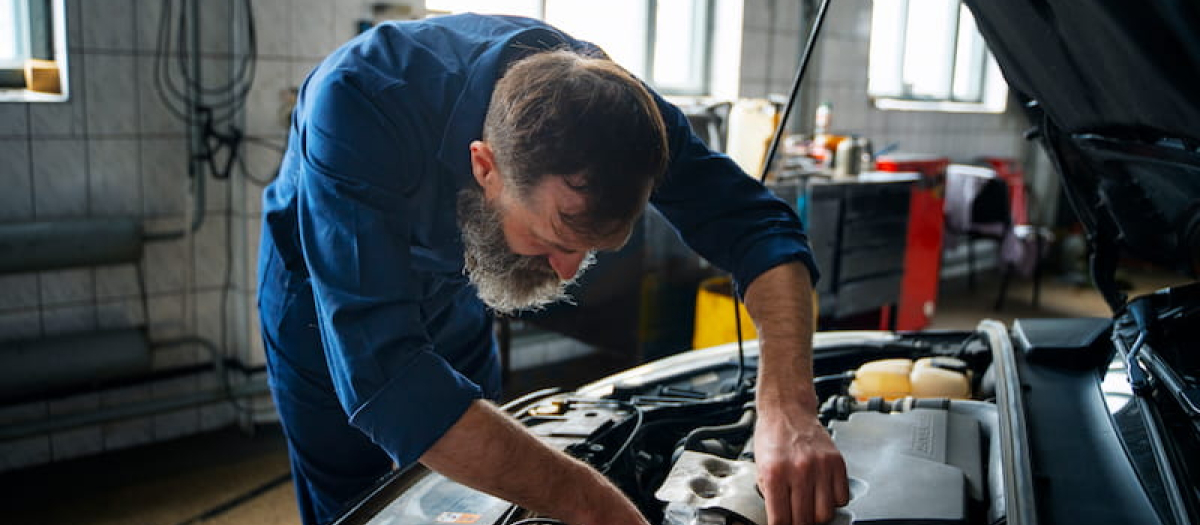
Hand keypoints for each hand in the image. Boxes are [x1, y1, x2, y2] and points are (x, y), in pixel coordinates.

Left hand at [753, 408, 848, 524]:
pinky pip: (842, 498)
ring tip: (809, 505)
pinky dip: (833, 501)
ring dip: (817, 515)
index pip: (781, 520)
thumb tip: (781, 520)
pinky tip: (823, 493)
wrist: (787, 410)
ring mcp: (821, 467)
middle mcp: (799, 471)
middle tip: (796, 518)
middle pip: (806, 520)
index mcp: (774, 474)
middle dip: (799, 523)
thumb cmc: (772, 437)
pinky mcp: (837, 462)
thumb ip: (771, 495)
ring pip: (826, 513)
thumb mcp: (760, 467)